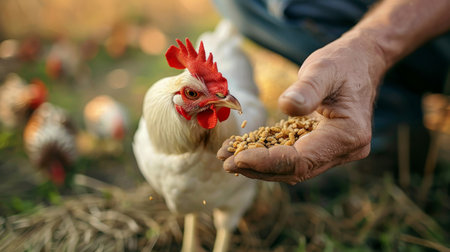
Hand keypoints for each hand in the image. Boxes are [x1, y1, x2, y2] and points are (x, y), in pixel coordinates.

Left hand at [217, 32, 387, 183]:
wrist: (359, 63)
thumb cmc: (342, 63)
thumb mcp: (323, 69)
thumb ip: (307, 88)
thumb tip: (286, 106)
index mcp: (348, 135)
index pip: (301, 159)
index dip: (267, 161)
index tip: (238, 157)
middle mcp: (345, 150)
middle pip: (295, 169)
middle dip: (258, 167)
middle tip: (225, 162)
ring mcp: (335, 152)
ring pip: (292, 168)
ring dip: (259, 165)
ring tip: (228, 158)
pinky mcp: (323, 147)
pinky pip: (293, 157)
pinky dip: (268, 156)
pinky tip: (245, 151)